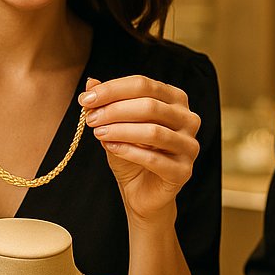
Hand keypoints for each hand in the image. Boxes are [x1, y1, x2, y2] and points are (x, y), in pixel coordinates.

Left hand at [78, 75, 200, 222]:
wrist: (142, 192)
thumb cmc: (132, 153)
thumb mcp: (116, 125)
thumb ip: (108, 104)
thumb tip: (92, 82)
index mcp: (176, 100)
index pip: (144, 85)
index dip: (113, 89)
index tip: (86, 99)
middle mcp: (188, 119)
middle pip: (150, 106)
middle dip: (115, 110)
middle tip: (90, 118)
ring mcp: (189, 146)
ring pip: (153, 132)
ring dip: (120, 130)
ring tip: (98, 133)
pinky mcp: (184, 171)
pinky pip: (154, 159)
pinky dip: (128, 151)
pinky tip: (110, 147)